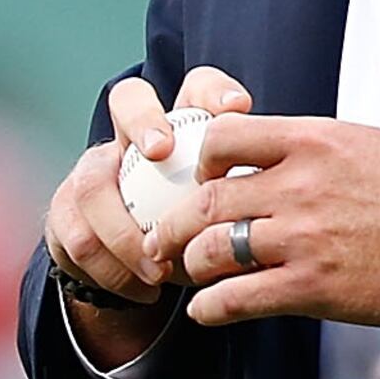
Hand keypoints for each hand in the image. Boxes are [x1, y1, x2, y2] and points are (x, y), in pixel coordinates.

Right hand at [44, 68, 252, 364]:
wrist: (142, 272)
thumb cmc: (201, 236)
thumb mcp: (234, 218)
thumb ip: (259, 201)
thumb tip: (314, 198)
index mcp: (182, 128)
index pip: (195, 88)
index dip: (212, 90)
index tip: (238, 107)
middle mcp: (131, 139)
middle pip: (127, 101)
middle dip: (142, 121)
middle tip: (160, 150)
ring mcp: (93, 173)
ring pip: (93, 186)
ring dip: (126, 232)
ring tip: (161, 270)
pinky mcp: (65, 217)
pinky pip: (78, 241)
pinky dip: (113, 272)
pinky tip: (145, 291)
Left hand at [146, 114, 379, 328]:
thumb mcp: (359, 144)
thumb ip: (306, 149)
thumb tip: (266, 154)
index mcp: (308, 141)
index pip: (222, 137)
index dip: (199, 162)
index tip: (197, 179)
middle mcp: (298, 186)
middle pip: (205, 201)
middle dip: (176, 224)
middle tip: (166, 237)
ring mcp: (302, 238)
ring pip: (213, 250)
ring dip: (192, 266)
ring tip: (191, 273)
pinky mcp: (311, 287)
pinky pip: (237, 299)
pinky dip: (211, 308)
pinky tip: (207, 311)